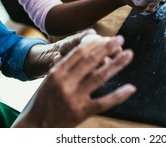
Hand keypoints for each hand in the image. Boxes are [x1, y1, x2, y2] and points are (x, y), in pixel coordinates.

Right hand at [13, 35, 135, 127]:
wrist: (35, 127)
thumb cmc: (43, 101)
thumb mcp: (50, 80)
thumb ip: (66, 67)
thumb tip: (86, 52)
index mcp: (57, 72)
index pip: (79, 52)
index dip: (96, 43)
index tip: (107, 38)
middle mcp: (66, 83)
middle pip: (91, 61)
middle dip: (107, 48)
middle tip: (120, 39)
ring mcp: (74, 98)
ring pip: (99, 77)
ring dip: (116, 64)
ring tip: (129, 55)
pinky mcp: (81, 112)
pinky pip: (104, 102)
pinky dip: (118, 95)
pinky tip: (130, 88)